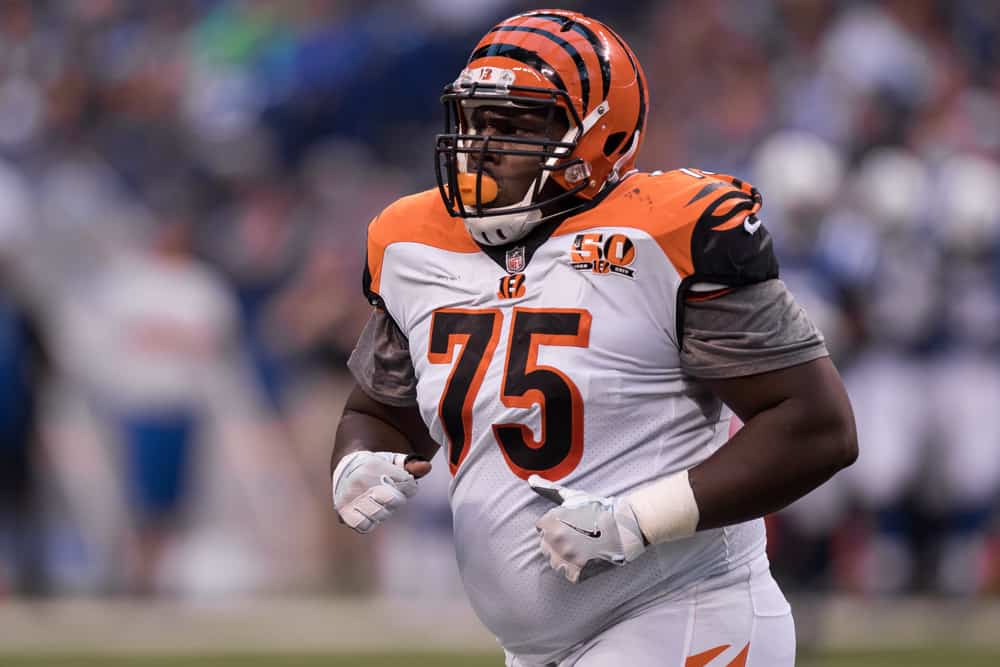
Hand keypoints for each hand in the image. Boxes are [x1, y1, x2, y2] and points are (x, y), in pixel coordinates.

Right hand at [332, 452, 430, 532]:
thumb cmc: (377, 467)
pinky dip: (369, 522)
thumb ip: (412, 464)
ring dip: (384, 511)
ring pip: (381, 514)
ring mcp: (351, 496)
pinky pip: (364, 525)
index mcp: (375, 465)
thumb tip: (427, 467)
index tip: (401, 482)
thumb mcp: (393, 461)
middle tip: (389, 493)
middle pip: (395, 500)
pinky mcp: (343, 511)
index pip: (407, 484)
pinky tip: (369, 514)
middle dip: (397, 498)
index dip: (409, 485)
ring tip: (378, 503)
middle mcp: (361, 480)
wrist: (346, 469)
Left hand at [529, 475, 645, 582]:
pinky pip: (569, 574)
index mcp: (551, 522)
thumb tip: (530, 479)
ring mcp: (567, 557)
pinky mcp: (579, 571)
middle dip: (558, 543)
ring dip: (566, 558)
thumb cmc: (598, 508)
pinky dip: (577, 570)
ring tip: (583, 548)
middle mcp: (556, 540)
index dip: (555, 526)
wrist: (625, 524)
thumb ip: (548, 489)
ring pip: (556, 563)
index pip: (541, 530)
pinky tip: (588, 559)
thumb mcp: (572, 496)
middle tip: (578, 536)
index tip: (570, 524)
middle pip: (546, 547)